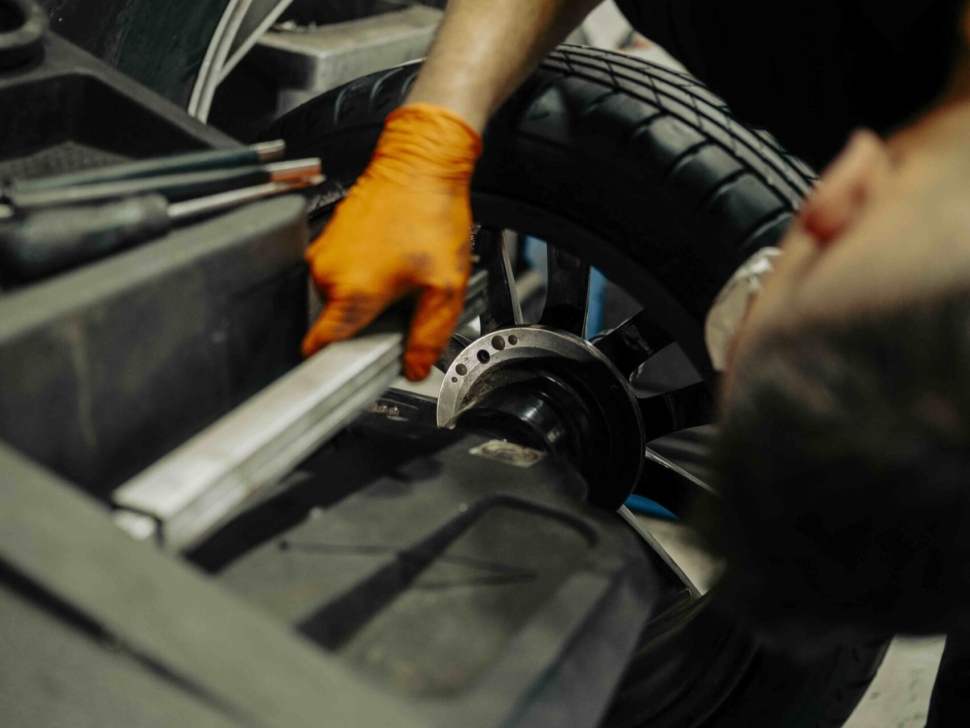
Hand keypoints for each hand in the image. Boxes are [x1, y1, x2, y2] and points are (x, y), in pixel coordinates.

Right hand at [303, 104, 481, 380]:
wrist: (420, 160)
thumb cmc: (431, 214)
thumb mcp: (444, 286)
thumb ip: (427, 336)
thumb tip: (413, 369)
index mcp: (351, 292)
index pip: (319, 346)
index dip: (332, 366)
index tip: (346, 372)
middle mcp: (327, 274)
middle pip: (336, 323)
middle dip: (364, 326)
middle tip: (400, 313)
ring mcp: (323, 253)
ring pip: (338, 298)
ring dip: (364, 299)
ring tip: (398, 280)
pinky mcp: (327, 237)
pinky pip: (339, 273)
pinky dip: (361, 276)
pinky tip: (391, 262)